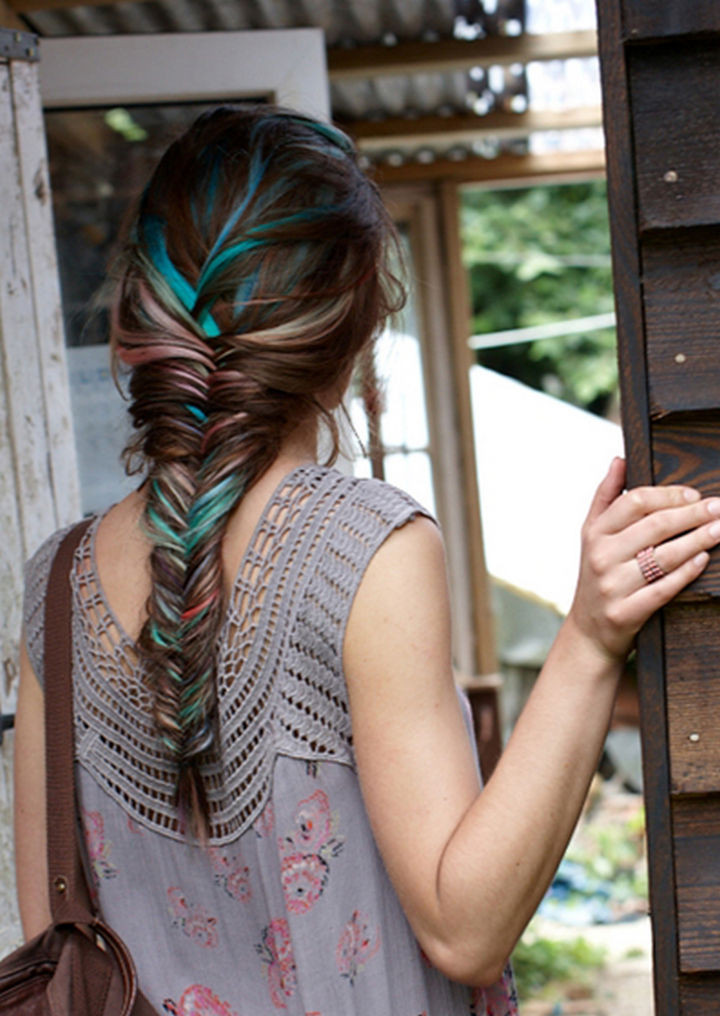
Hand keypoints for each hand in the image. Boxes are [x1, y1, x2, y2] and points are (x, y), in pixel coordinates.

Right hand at [568, 457, 719, 662]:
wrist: (589, 631)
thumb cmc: (598, 575)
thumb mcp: (592, 535)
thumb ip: (606, 496)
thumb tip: (619, 460)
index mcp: (595, 533)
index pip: (635, 502)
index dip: (668, 495)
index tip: (694, 493)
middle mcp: (601, 557)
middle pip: (655, 526)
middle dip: (693, 514)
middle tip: (719, 507)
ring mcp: (613, 586)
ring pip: (664, 556)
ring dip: (698, 539)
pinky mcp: (626, 613)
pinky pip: (664, 589)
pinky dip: (687, 572)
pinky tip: (703, 558)